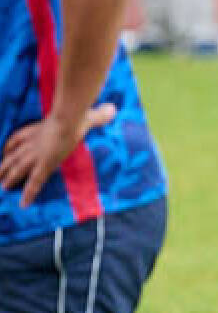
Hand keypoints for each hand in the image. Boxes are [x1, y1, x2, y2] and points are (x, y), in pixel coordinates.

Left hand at [0, 102, 114, 207]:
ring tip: (3, 187)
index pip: (18, 138)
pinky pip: (34, 182)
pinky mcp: (43, 166)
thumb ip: (99, 114)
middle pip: (13, 155)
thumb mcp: (87, 114)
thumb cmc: (75, 115)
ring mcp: (36, 155)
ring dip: (8, 177)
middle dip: (5, 165)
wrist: (69, 120)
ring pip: (17, 169)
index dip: (10, 145)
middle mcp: (33, 143)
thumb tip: (112, 109)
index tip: (5, 150)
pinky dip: (28, 193)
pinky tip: (23, 204)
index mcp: (37, 130)